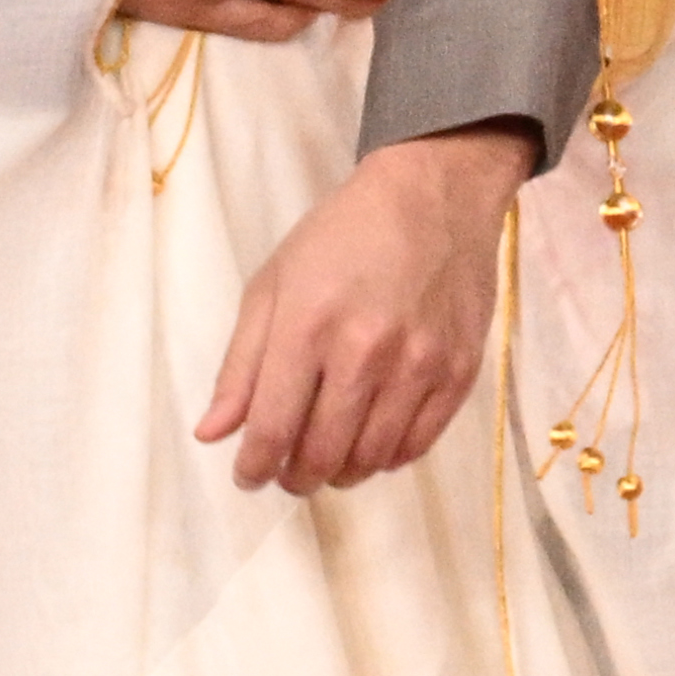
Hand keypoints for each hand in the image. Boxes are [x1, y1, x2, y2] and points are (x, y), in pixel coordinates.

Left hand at [192, 128, 522, 495]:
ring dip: (341, 474)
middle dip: (295, 477)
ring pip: (372, 457)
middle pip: (322, 452)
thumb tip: (214, 433)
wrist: (434, 197)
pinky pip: (418, 443)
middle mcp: (366, 353)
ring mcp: (420, 366)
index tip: (248, 476)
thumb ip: (241, 364)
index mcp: (308, 326)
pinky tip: (372, 446)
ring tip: (327, 464)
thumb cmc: (341, 236)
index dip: (254, 466)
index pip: (273, 426)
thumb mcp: (273, 285)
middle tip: (287, 475)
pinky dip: (388, 458)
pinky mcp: (460, 372)